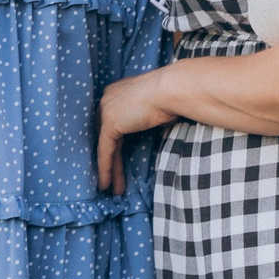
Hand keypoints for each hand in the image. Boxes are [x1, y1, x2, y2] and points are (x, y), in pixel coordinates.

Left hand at [95, 68, 174, 194]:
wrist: (173, 89)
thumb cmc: (174, 98)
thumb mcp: (158, 109)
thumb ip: (150, 119)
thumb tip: (160, 133)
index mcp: (119, 92)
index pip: (112, 123)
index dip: (114, 144)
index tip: (119, 160)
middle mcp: (108, 98)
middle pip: (106, 136)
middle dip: (111, 159)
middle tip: (115, 179)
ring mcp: (107, 109)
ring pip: (105, 146)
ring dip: (110, 169)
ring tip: (112, 189)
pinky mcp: (110, 122)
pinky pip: (105, 151)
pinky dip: (105, 168)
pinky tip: (106, 184)